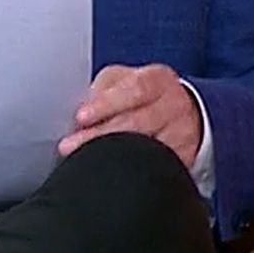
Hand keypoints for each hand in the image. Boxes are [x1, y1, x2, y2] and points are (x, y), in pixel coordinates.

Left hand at [58, 64, 202, 168]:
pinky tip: (113, 172)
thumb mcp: (122, 80)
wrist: (180, 112)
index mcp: (157, 80)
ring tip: (86, 161)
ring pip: (148, 148)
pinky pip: (157, 166)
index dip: (106, 103)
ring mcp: (181, 133)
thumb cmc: (142, 95)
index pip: (134, 89)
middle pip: (138, 122)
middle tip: (70, 146)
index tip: (81, 117)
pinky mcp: (183, 157)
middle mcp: (174, 105)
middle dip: (100, 135)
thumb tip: (80, 110)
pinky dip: (132, 170)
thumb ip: (102, 90)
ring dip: (113, 156)